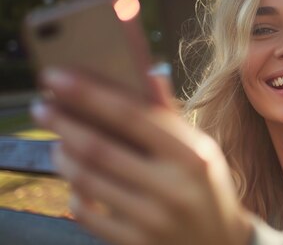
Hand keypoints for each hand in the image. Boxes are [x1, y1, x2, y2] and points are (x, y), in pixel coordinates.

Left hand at [31, 69, 251, 244]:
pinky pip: (87, 213)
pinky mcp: (136, 243)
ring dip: (64, 155)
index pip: (132, 115)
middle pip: (100, 148)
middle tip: (42, 107)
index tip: (57, 76)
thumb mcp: (201, 149)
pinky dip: (74, 192)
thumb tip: (147, 74)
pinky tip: (76, 179)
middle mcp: (175, 187)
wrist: (220, 242)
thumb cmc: (206, 186)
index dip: (90, 94)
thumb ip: (171, 116)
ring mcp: (154, 219)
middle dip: (64, 123)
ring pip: (88, 180)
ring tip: (59, 142)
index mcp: (193, 154)